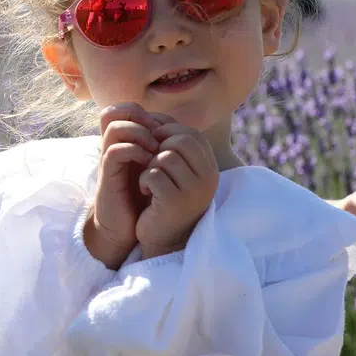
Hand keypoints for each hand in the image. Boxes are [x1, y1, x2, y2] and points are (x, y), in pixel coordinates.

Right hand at [84, 104, 163, 268]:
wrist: (126, 226)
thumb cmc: (144, 199)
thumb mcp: (156, 170)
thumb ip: (163, 150)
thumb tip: (183, 132)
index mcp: (125, 142)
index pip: (125, 109)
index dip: (145, 111)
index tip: (165, 128)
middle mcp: (114, 146)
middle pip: (113, 111)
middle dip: (138, 116)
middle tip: (157, 132)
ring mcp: (109, 159)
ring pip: (114, 127)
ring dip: (139, 133)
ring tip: (155, 148)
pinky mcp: (108, 174)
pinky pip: (115, 151)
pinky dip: (134, 152)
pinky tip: (149, 163)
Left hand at [134, 121, 217, 258]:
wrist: (164, 239)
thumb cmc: (167, 198)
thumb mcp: (177, 170)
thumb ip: (174, 145)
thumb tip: (156, 116)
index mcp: (211, 168)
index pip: (192, 133)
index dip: (168, 133)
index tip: (155, 146)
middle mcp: (208, 178)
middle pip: (180, 140)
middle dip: (159, 148)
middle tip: (151, 163)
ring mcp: (194, 191)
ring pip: (165, 156)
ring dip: (150, 167)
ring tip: (151, 181)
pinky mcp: (175, 203)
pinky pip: (153, 174)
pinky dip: (144, 181)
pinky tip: (147, 193)